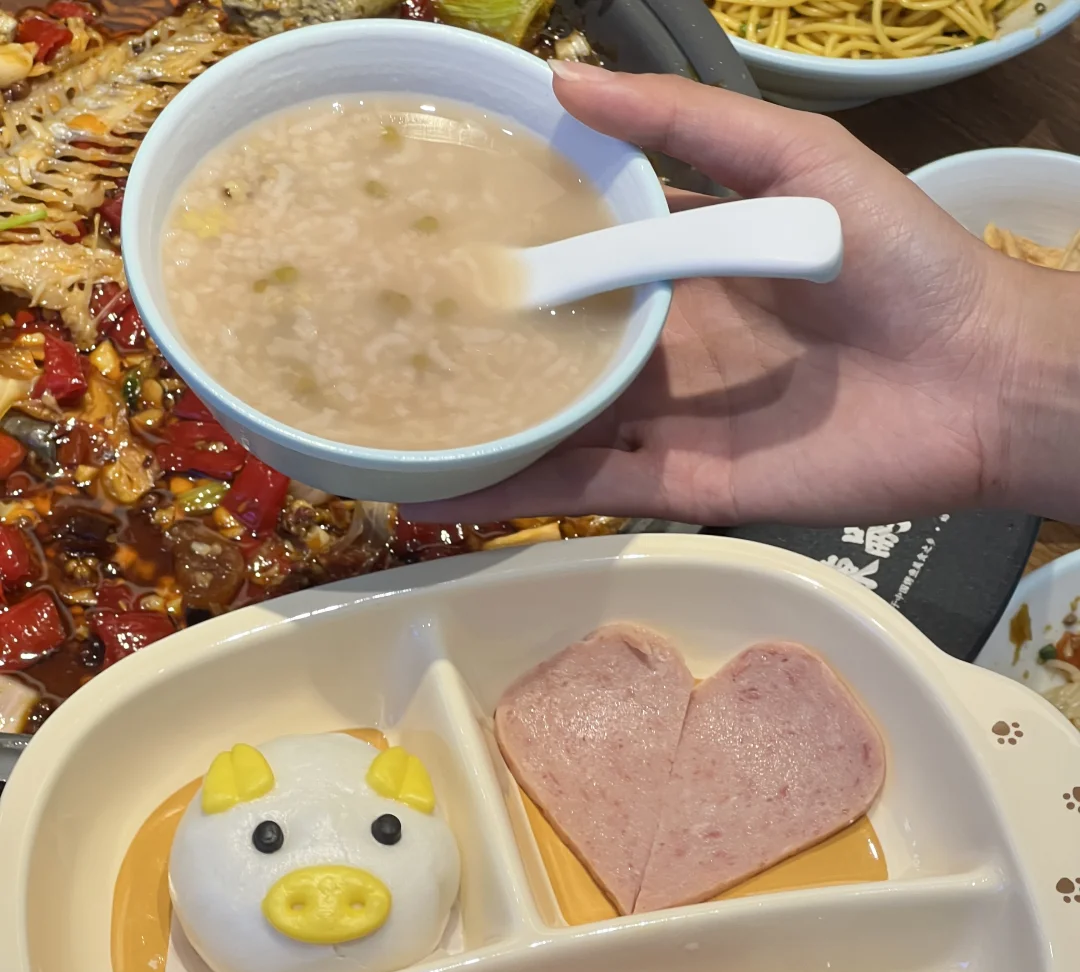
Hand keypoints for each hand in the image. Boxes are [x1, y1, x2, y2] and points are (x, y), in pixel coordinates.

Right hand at [406, 68, 1079, 527]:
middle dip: (473, 356)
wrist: (976, 377)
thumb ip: (686, 122)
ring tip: (383, 439)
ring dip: (474, 437)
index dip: (504, 255)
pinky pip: (589, 490)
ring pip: (552, 431)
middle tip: (379, 351)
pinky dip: (518, 493)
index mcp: (680, 269)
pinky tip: (442, 494)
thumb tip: (564, 75)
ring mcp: (668, 422)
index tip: (426, 245)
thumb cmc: (897, 258)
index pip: (571, 262)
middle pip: (549, 356)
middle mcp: (661, 348)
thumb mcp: (794, 158)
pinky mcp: (686, 488)